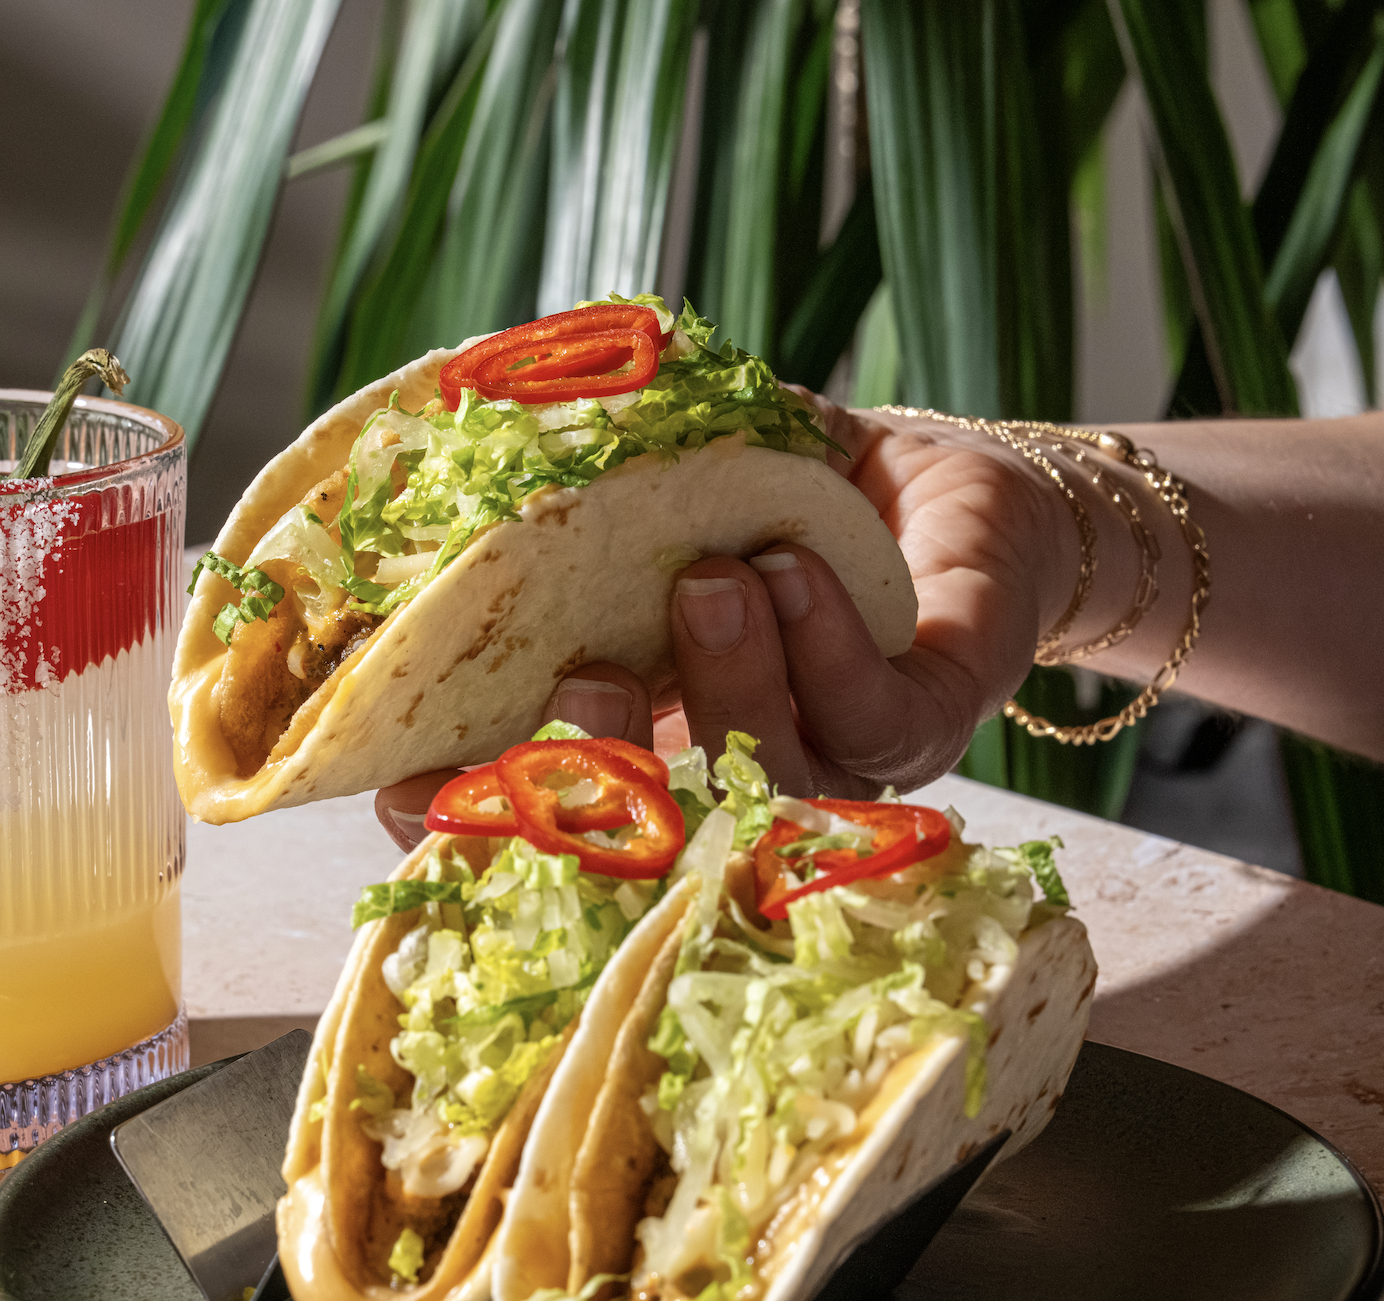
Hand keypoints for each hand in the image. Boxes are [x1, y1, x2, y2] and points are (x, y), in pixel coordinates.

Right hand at [373, 397, 1072, 847]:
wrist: (974, 494)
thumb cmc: (811, 492)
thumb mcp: (688, 467)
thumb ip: (599, 460)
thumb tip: (484, 398)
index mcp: (656, 725)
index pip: (556, 803)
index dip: (480, 813)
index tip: (409, 790)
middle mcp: (743, 764)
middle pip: (659, 820)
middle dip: (609, 763)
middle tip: (589, 671)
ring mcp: (841, 757)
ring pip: (774, 778)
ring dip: (732, 682)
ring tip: (714, 579)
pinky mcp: (933, 719)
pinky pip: (873, 720)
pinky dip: (823, 644)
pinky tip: (794, 567)